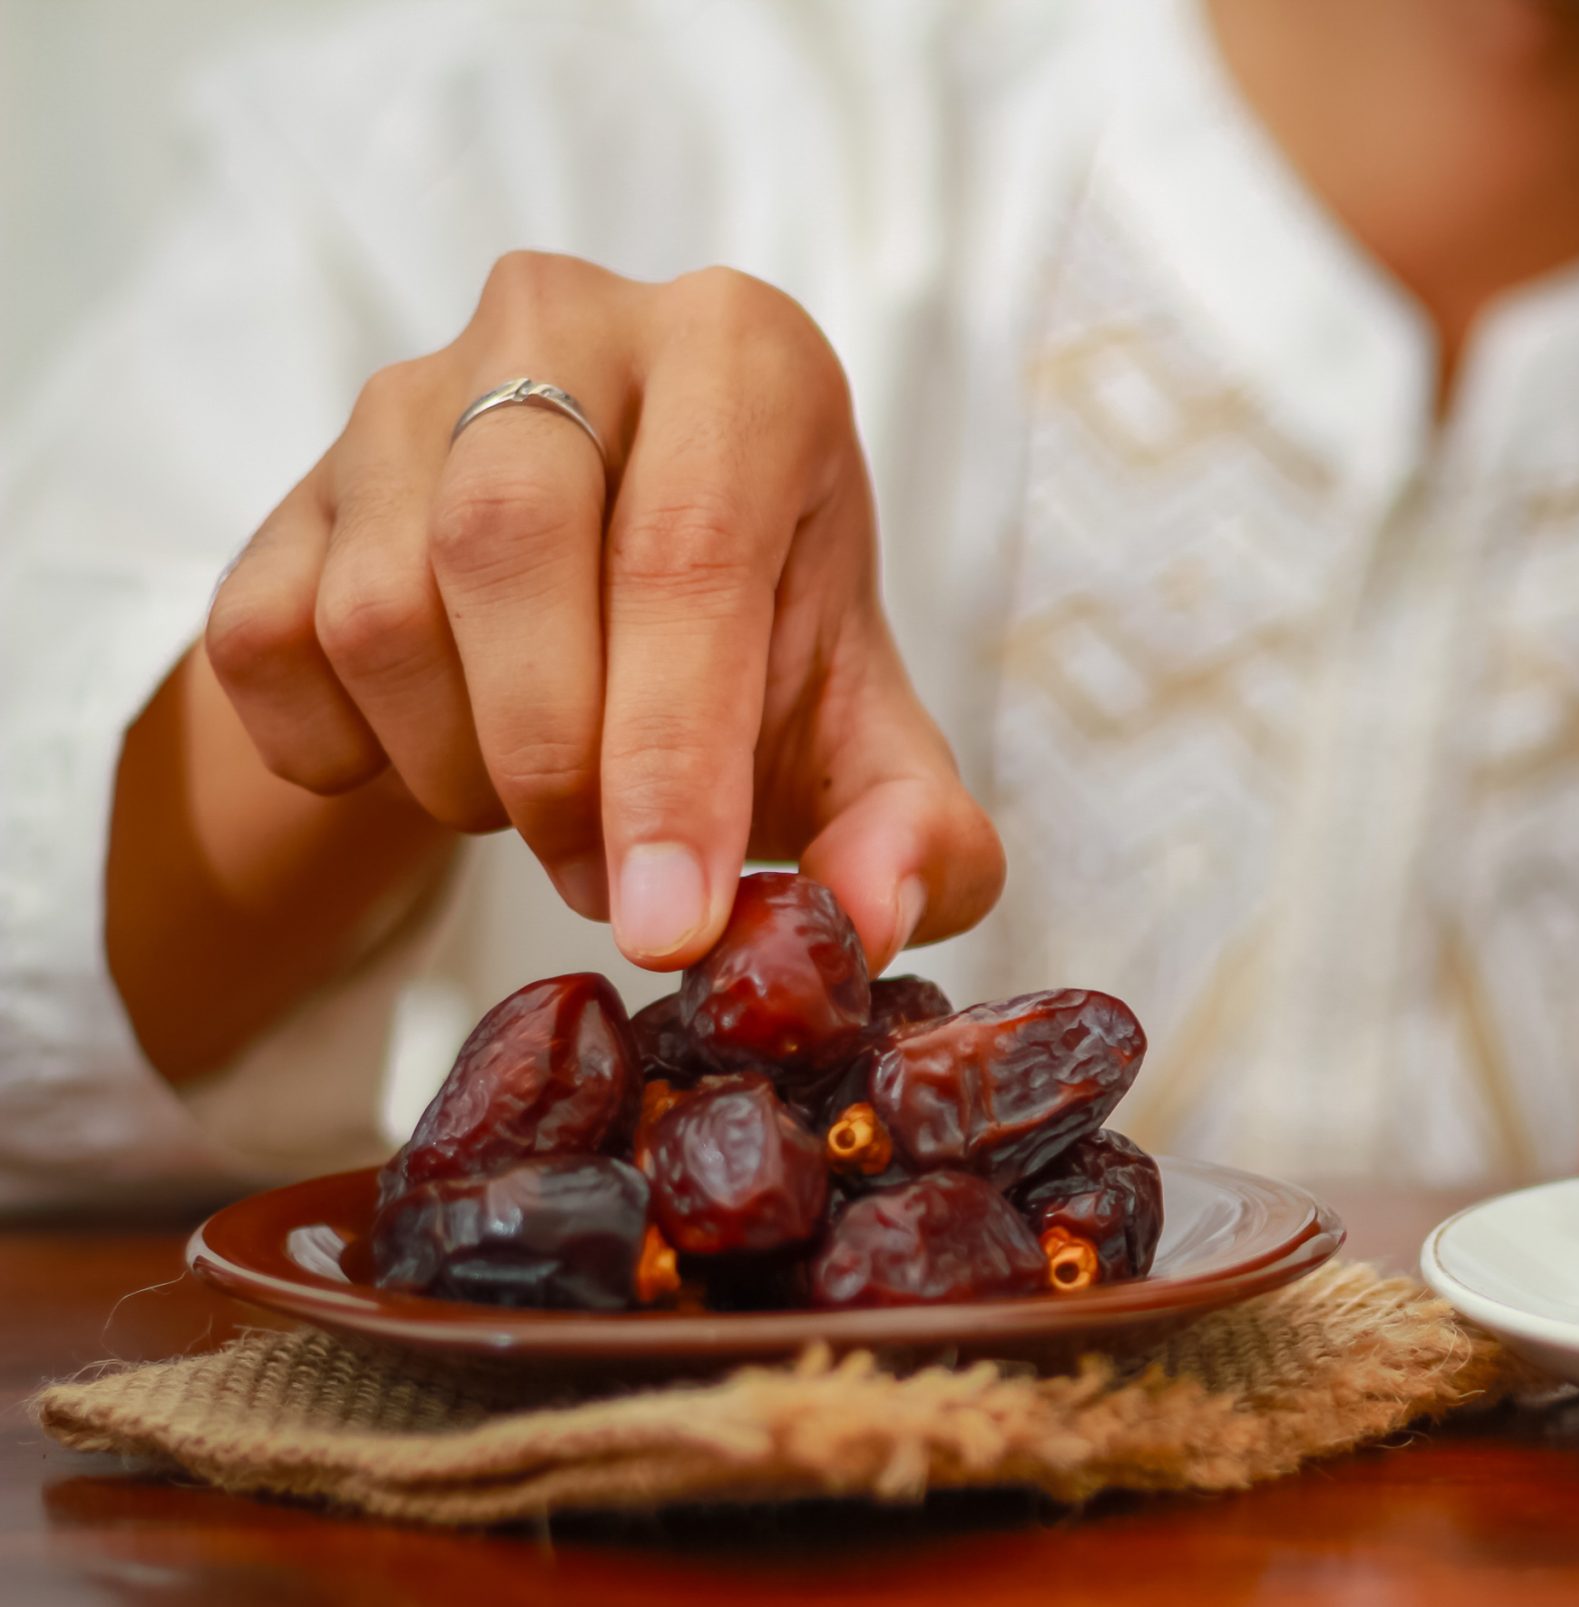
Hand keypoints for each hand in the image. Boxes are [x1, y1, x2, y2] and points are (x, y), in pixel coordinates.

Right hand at [202, 252, 1001, 970]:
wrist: (614, 616)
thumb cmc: (760, 657)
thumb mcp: (868, 743)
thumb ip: (918, 838)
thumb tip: (873, 918)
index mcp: (741, 352)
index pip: (684, 553)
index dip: (670, 760)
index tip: (664, 920)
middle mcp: (566, 321)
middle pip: (508, 550)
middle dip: (551, 766)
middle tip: (603, 879)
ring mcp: (404, 389)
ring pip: (377, 607)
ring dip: (456, 770)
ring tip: (545, 801)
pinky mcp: (291, 482)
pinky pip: (266, 647)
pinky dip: (347, 757)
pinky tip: (443, 753)